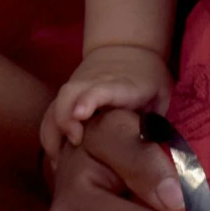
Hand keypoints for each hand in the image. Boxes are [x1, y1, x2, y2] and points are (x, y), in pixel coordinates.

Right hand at [41, 44, 170, 162]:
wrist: (129, 48)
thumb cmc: (148, 78)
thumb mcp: (160, 94)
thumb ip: (155, 121)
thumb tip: (152, 155)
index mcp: (120, 84)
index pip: (102, 88)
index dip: (89, 99)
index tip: (81, 114)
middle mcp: (92, 82)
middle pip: (69, 94)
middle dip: (63, 121)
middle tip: (74, 146)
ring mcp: (77, 87)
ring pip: (55, 105)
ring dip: (52, 134)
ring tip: (59, 162)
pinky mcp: (69, 95)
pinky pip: (51, 114)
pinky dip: (50, 136)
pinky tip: (56, 157)